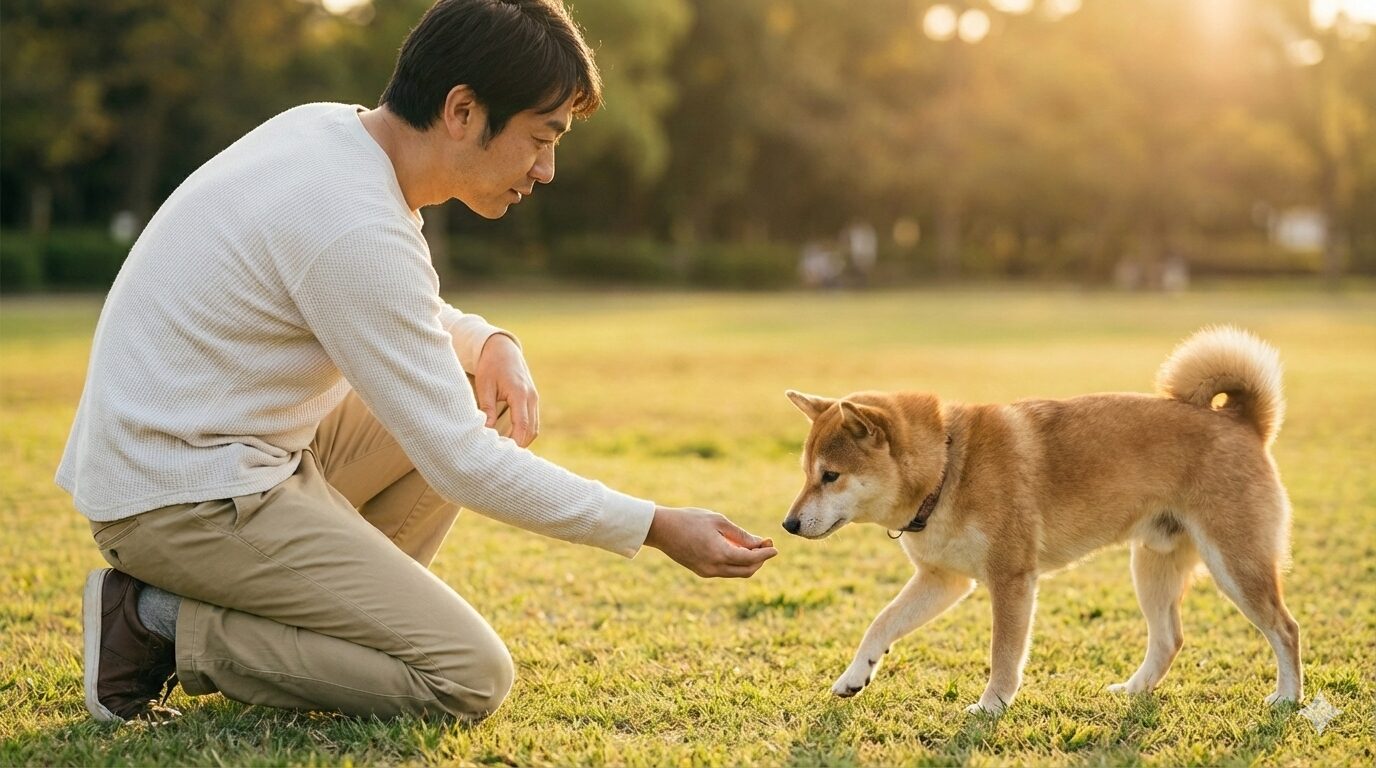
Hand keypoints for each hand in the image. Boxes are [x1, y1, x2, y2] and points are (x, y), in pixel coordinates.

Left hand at [474, 333, 538, 446]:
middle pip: (531, 430)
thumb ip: (487, 408)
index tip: (504, 453)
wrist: (503, 349)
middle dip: (520, 445)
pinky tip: (511, 439)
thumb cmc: (491, 365)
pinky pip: (532, 421)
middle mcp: (531, 397)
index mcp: (520, 393)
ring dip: (523, 440)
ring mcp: (534, 398)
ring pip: (534, 428)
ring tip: (506, 451)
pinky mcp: (532, 400)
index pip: (522, 424)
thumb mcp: (485, 385)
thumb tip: (487, 430)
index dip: (515, 442)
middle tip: (503, 458)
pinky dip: (524, 432)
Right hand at [644, 507, 778, 577]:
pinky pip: (726, 571)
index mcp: (719, 554)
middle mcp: (714, 568)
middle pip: (747, 571)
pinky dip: (736, 563)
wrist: (662, 529)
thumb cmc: (690, 519)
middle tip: (766, 546)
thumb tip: (760, 543)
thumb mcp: (718, 521)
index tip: (775, 548)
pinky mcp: (701, 572)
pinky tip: (738, 549)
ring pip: (737, 573)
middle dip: (760, 560)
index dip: (765, 554)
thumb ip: (741, 535)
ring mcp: (707, 572)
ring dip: (749, 563)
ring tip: (755, 546)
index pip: (751, 559)